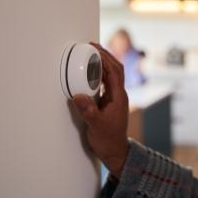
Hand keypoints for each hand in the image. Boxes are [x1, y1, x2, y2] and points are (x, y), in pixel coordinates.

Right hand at [72, 42, 128, 178]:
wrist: (115, 151)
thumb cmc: (108, 139)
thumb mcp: (96, 125)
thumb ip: (88, 111)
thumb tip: (78, 96)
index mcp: (119, 97)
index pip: (114, 72)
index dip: (105, 58)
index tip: (94, 48)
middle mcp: (118, 95)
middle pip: (115, 69)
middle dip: (105, 55)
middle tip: (92, 45)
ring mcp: (114, 98)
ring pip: (111, 75)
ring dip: (103, 63)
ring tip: (90, 54)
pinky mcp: (109, 102)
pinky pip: (105, 83)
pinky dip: (99, 74)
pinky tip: (90, 72)